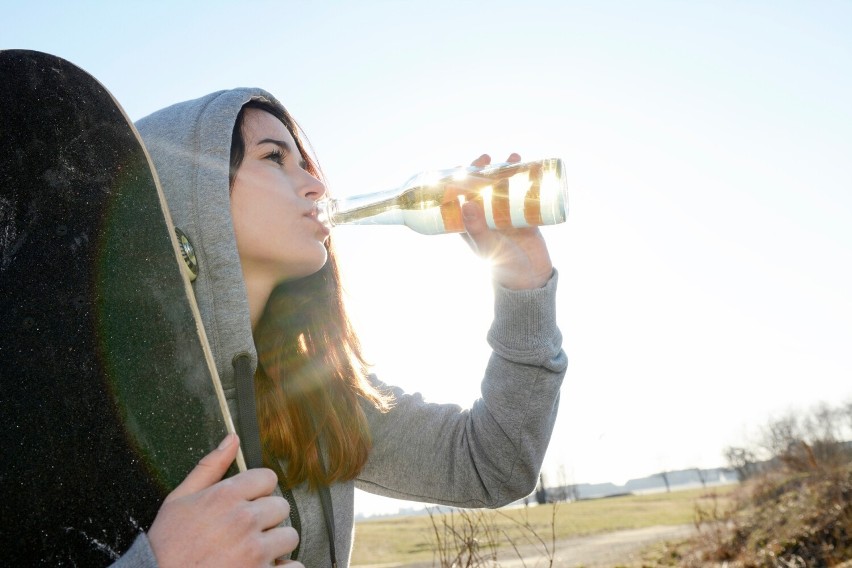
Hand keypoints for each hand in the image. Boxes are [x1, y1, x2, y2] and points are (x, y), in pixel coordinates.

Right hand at [147, 434, 303, 566]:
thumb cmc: (167, 545)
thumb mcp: (179, 499)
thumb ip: (209, 467)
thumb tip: (232, 440)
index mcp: (226, 496)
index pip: (268, 478)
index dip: (258, 491)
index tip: (247, 503)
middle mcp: (244, 520)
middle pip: (281, 506)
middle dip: (266, 518)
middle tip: (246, 530)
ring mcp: (254, 550)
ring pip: (289, 536)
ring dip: (274, 544)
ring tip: (253, 551)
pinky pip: (293, 567)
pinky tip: (266, 567)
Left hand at [460, 153, 553, 289]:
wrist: (530, 279)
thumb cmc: (502, 265)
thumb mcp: (486, 245)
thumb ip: (475, 228)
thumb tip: (465, 203)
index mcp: (470, 223)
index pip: (460, 198)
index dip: (459, 181)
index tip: (461, 166)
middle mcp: (486, 217)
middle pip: (482, 188)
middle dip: (484, 171)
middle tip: (486, 157)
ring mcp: (506, 216)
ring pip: (504, 188)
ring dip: (506, 171)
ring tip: (512, 157)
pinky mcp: (525, 217)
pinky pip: (525, 195)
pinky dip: (527, 181)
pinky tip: (532, 168)